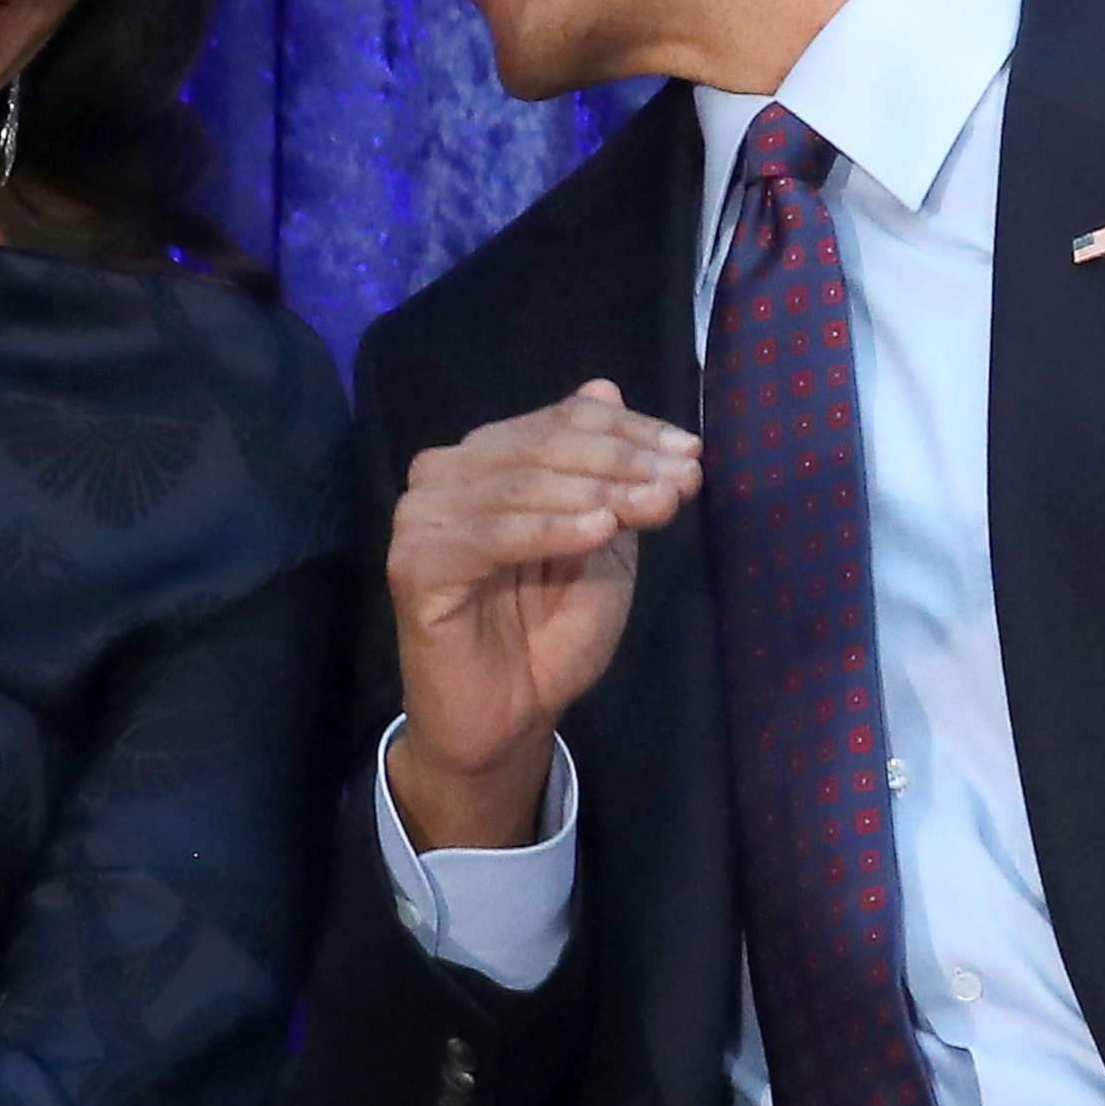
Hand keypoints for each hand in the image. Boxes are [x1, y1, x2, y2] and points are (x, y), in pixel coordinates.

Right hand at [385, 379, 702, 849]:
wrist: (506, 718)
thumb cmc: (552, 631)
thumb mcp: (599, 542)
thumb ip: (604, 473)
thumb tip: (605, 387)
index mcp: (487, 458)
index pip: (561, 420)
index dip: (631, 432)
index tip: (691, 455)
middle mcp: (446, 474)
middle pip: (543, 444)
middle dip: (622, 461)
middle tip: (681, 484)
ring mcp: (422, 516)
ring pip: (520, 484)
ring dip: (597, 492)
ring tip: (656, 508)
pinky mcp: (412, 564)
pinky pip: (491, 536)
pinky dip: (550, 529)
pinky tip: (599, 532)